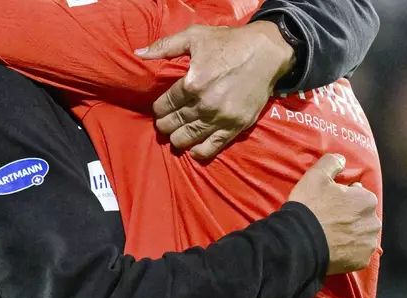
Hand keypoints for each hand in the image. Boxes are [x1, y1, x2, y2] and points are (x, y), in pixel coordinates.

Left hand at [136, 22, 294, 158]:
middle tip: (164, 123)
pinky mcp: (236, 126)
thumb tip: (139, 53)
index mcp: (193, 83)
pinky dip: (199, 151)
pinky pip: (212, 147)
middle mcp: (205, 104)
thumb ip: (165, 46)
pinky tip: (193, 149)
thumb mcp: (195, 36)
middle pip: (174, 123)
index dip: (158, 109)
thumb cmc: (229, 43)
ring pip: (189, 138)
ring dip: (178, 138)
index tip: (159, 109)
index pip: (165, 105)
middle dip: (165, 125)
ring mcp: (221, 118)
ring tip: (175, 135)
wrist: (268, 52)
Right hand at [288, 154, 380, 274]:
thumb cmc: (310, 207)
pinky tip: (333, 248)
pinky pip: (356, 253)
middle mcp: (374, 221)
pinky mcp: (361, 261)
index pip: (358, 194)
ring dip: (351, 233)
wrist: (300, 242)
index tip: (328, 202)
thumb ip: (331, 162)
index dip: (342, 197)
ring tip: (330, 235)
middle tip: (328, 219)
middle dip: (350, 216)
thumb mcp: (315, 176)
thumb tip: (341, 159)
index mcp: (367, 199)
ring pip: (361, 234)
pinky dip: (347, 250)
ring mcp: (369, 243)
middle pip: (362, 215)